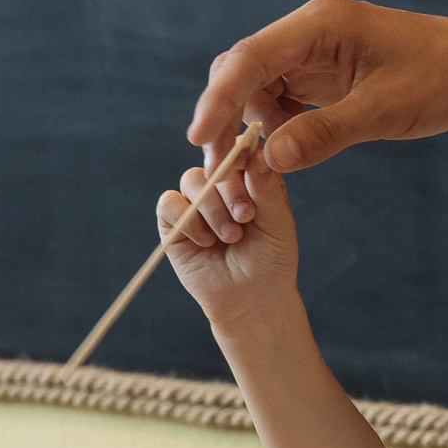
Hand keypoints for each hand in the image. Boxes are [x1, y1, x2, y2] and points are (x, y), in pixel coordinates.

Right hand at [159, 159, 299, 329]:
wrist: (253, 297)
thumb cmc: (271, 260)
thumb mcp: (278, 222)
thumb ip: (267, 188)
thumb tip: (256, 152)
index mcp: (250, 180)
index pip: (240, 149)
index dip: (241, 153)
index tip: (249, 168)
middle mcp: (221, 186)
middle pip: (214, 161)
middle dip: (229, 188)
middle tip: (246, 216)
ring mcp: (196, 202)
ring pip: (192, 179)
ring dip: (211, 208)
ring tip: (230, 237)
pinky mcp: (173, 222)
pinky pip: (169, 203)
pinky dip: (188, 219)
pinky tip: (206, 241)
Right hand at [187, 0, 447, 173]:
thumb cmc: (446, 79)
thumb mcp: (386, 112)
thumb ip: (326, 133)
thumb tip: (269, 160)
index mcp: (319, 24)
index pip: (249, 59)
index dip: (218, 99)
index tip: (198, 138)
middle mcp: (310, 30)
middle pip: (244, 71)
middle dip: (228, 118)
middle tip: (221, 169)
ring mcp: (317, 50)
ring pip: (261, 87)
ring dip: (254, 127)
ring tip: (258, 170)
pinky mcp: (329, 71)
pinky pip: (286, 97)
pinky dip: (279, 126)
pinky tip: (288, 152)